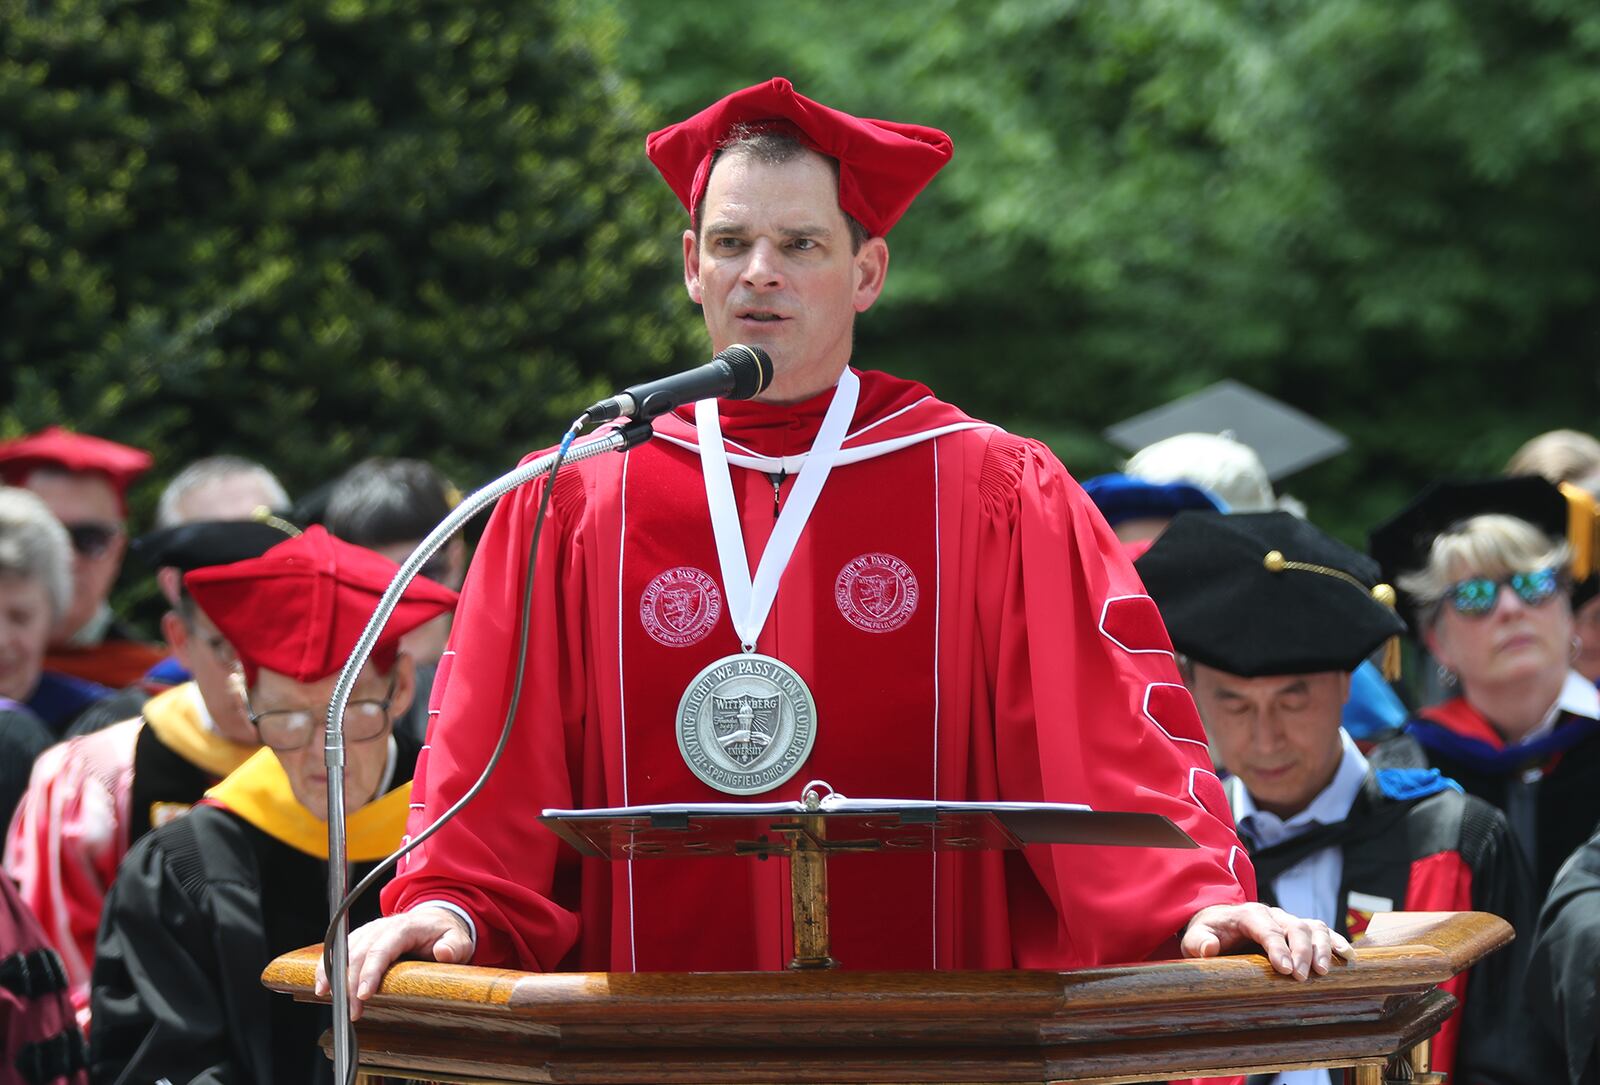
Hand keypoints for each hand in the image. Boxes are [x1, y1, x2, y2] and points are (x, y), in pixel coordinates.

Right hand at [314, 908, 472, 1020]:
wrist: (435, 920)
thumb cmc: (445, 934)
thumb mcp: (459, 939)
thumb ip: (454, 946)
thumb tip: (443, 952)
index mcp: (405, 927)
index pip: (383, 948)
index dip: (370, 971)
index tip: (362, 994)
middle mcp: (382, 926)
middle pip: (359, 953)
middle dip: (350, 983)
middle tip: (352, 1011)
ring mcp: (369, 931)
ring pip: (344, 950)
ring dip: (334, 975)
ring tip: (330, 1000)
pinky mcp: (361, 938)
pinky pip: (340, 950)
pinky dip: (329, 967)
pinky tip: (324, 986)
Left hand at [1180, 902, 1354, 980]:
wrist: (1218, 923)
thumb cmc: (1208, 933)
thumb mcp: (1194, 939)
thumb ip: (1198, 943)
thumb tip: (1209, 948)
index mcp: (1248, 914)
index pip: (1266, 928)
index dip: (1278, 947)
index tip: (1286, 970)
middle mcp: (1272, 914)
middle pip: (1294, 927)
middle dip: (1301, 951)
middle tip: (1302, 978)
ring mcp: (1288, 920)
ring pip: (1312, 927)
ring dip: (1322, 948)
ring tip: (1324, 972)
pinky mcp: (1299, 929)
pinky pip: (1323, 930)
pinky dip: (1336, 941)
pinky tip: (1347, 957)